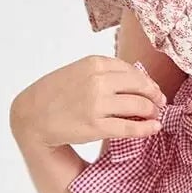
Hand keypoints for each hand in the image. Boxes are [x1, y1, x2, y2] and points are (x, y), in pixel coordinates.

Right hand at [10, 55, 166, 147]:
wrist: (32, 116)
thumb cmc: (54, 93)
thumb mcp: (78, 71)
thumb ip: (103, 72)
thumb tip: (135, 80)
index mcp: (95, 63)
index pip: (132, 71)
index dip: (147, 82)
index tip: (153, 90)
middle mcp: (98, 81)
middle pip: (140, 87)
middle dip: (154, 96)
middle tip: (160, 103)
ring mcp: (98, 104)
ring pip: (139, 106)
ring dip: (152, 112)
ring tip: (155, 116)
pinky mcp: (96, 126)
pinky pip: (130, 127)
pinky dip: (147, 128)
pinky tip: (154, 129)